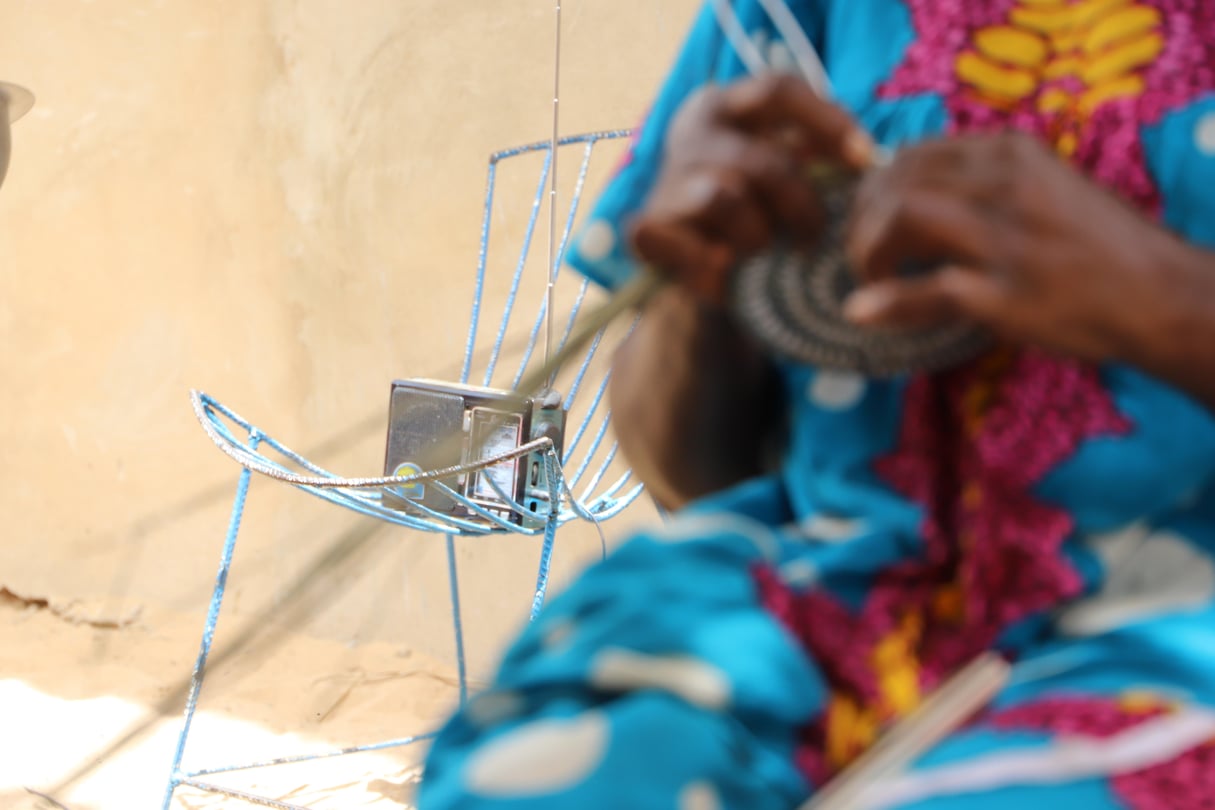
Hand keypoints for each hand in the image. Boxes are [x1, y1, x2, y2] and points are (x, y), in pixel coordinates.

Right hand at [630, 74, 875, 304]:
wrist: (700, 278)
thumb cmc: (755, 216)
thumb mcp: (785, 176)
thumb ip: (815, 156)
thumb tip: (870, 159)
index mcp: (724, 105)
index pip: (779, 89)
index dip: (828, 122)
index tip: (865, 160)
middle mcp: (691, 132)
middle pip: (767, 159)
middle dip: (802, 205)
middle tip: (814, 238)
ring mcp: (666, 179)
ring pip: (730, 200)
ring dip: (758, 237)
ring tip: (759, 255)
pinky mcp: (647, 228)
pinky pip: (695, 247)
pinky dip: (715, 266)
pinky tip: (722, 272)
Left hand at [842, 132, 1192, 363]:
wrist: (1157, 293)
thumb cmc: (1094, 246)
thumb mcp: (1038, 190)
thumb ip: (979, 185)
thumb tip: (906, 199)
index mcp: (1008, 154)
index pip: (911, 154)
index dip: (874, 189)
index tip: (868, 219)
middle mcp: (1004, 183)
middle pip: (897, 182)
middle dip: (861, 219)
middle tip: (861, 255)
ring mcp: (1005, 236)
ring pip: (905, 217)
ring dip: (868, 249)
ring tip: (870, 278)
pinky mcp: (1007, 291)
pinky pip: (931, 288)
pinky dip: (888, 301)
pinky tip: (864, 311)